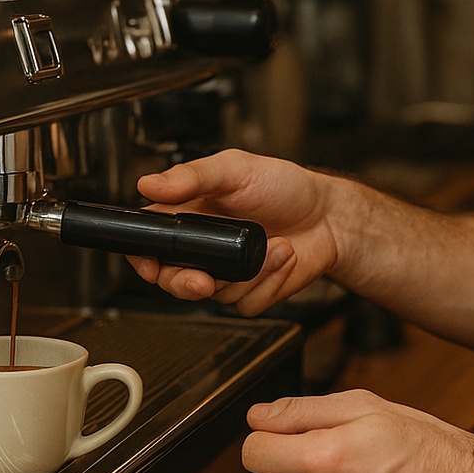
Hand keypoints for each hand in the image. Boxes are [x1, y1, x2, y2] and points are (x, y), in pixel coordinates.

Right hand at [126, 149, 340, 314]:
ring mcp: (227, 273)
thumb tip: (149, 184)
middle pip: (172, 280)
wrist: (329, 216)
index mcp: (190, 216)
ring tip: (271, 243)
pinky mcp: (252, 293)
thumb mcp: (235, 169)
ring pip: (213, 295)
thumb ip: (192, 176)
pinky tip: (282, 257)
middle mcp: (205, 248)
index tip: (151, 266)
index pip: (150, 243)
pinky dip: (268, 282)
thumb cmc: (285, 187)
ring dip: (247, 273)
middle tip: (205, 279)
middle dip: (186, 283)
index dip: (144, 258)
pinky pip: (246, 303)